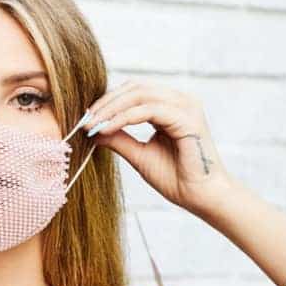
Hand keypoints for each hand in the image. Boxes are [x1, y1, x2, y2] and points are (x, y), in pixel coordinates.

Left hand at [83, 80, 233, 211]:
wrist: (200, 197)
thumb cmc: (176, 178)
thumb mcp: (139, 155)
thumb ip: (119, 139)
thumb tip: (93, 130)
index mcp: (170, 106)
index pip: (134, 92)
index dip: (107, 102)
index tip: (86, 119)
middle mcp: (180, 101)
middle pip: (135, 88)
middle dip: (106, 103)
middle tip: (85, 120)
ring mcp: (185, 106)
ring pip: (140, 95)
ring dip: (112, 109)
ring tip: (93, 125)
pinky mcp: (187, 118)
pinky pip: (148, 110)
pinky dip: (124, 118)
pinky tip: (107, 129)